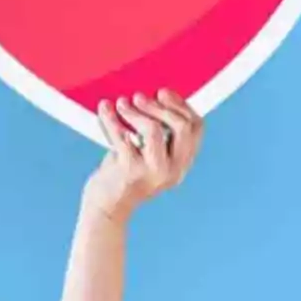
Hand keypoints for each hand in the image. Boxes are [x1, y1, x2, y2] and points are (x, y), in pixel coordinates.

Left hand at [83, 89, 203, 224]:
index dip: (181, 105)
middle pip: (181, 127)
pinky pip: (122, 136)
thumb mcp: (147, 157)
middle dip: (160, 106)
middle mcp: (172, 169)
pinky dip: (111, 119)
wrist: (106, 208)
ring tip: (121, 103)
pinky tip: (105, 108)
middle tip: (139, 96)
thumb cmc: (123, 177)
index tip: (163, 92)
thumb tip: (151, 98)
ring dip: (135, 111)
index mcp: (181, 163)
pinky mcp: (129, 171)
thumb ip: (156, 136)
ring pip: (154, 129)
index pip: (196, 128)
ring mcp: (152, 171)